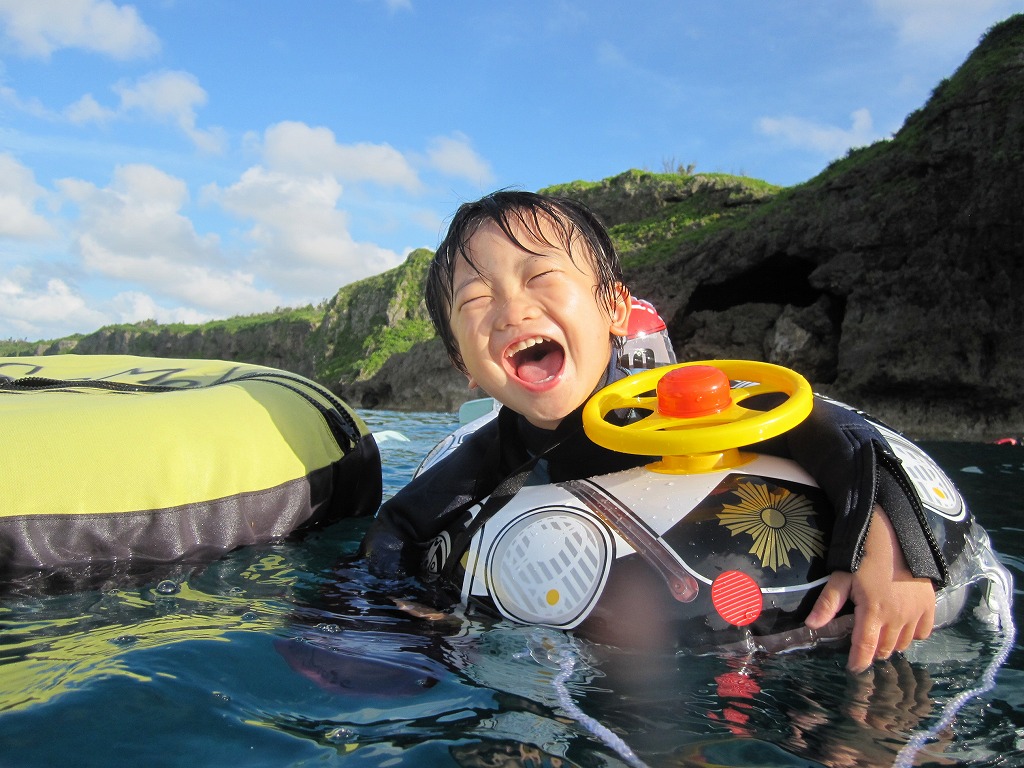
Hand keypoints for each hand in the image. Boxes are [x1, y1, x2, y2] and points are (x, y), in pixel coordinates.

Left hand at [805, 504, 935, 672]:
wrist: (895, 535)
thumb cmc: (863, 554)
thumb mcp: (841, 577)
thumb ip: (827, 604)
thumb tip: (811, 625)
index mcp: (874, 612)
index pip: (866, 648)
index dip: (858, 662)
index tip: (853, 668)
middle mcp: (898, 617)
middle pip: (885, 648)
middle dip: (873, 651)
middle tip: (863, 645)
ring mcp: (916, 612)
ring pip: (904, 643)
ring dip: (892, 644)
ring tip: (880, 635)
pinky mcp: (930, 605)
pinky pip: (923, 632)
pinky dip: (913, 635)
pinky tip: (902, 626)